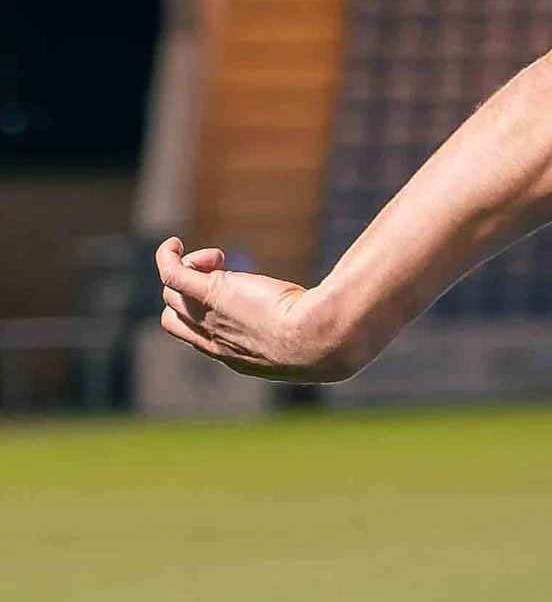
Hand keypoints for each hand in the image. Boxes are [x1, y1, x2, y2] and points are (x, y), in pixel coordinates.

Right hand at [155, 240, 353, 381]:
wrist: (322, 342)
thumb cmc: (327, 342)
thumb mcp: (310, 341)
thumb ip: (307, 333)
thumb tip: (335, 321)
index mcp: (235, 359)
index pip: (200, 339)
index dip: (204, 317)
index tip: (234, 298)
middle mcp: (215, 342)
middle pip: (176, 317)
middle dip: (187, 295)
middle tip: (221, 274)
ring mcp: (209, 318)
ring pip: (172, 294)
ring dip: (189, 271)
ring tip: (217, 258)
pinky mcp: (211, 294)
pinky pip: (169, 272)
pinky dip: (166, 255)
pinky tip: (174, 243)